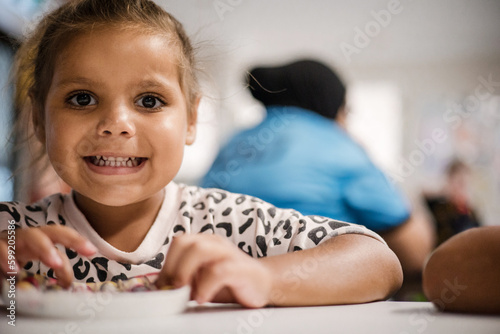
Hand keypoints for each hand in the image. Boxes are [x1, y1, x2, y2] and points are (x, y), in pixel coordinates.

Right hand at [0, 225, 96, 287]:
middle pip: (53, 231)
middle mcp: (30, 236)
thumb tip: (68, 285)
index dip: (78, 242)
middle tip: (87, 250)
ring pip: (30, 236)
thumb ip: (51, 270)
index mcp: (42, 239)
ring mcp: (12, 239)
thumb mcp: (34, 263)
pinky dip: (7, 258)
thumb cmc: (13, 259)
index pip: (63, 236)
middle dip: (71, 238)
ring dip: (45, 248)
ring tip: (55, 263)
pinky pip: (2, 248)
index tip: (92, 252)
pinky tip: (14, 270)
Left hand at [156, 234, 271, 307]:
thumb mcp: (200, 280)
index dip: (166, 264)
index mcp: (204, 242)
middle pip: (184, 241)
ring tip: (186, 292)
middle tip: (173, 289)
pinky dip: (205, 286)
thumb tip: (157, 288)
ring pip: (199, 249)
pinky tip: (203, 298)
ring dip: (185, 272)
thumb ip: (182, 280)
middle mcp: (215, 243)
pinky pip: (218, 271)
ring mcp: (228, 253)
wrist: (263, 285)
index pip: (178, 242)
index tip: (163, 286)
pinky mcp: (240, 268)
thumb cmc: (229, 283)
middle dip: (173, 267)